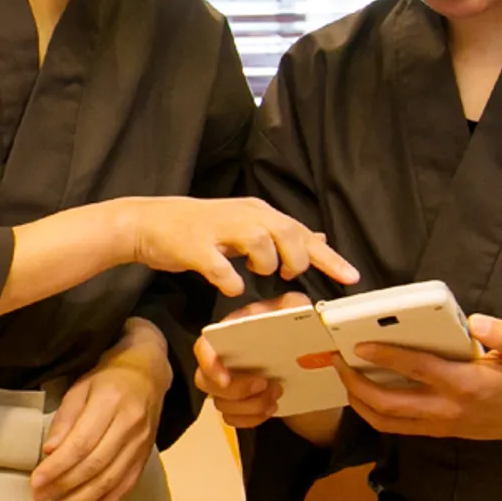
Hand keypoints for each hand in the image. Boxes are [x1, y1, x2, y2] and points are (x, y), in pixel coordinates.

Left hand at [30, 319, 171, 500]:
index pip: (81, 444)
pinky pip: (126, 488)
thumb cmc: (107, 379)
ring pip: (110, 482)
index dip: (56, 468)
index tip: (35, 483)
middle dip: (63, 488)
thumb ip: (65, 419)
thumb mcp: (81, 388)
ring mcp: (141, 445)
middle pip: (94, 466)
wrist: (148, 374)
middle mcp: (129, 426)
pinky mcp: (145, 458)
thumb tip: (49, 452)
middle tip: (39, 500)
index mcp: (110, 403)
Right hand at [125, 198, 358, 296]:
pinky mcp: (194, 246)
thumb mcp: (246, 225)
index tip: (351, 277)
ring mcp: (218, 230)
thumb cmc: (202, 229)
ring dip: (267, 262)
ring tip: (260, 274)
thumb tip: (318, 237)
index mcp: (257, 213)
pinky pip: (219, 265)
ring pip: (258, 241)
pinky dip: (230, 280)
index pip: (301, 231)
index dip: (328, 256)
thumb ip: (281, 233)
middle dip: (296, 259)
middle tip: (289, 277)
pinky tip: (231, 287)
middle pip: (286, 231)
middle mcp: (242, 216)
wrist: (150, 222)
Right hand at [193, 293, 307, 427]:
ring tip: (277, 395)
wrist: (324, 374)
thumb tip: (277, 309)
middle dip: (235, 390)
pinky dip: (249, 419)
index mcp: (236, 331)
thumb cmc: (310, 340)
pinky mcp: (240, 404)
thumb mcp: (305, 316)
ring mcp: (231, 382)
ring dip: (248, 406)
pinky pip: (230, 418)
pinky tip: (271, 410)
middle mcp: (227, 356)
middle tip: (265, 385)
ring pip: (219, 402)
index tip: (225, 379)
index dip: (208, 362)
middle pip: (204, 380)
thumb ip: (292, 306)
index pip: (205, 346)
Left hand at [339, 314, 501, 441]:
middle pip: (388, 404)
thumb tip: (477, 321)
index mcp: (464, 384)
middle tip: (339, 360)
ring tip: (344, 378)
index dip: (385, 357)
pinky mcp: (438, 432)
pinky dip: (374, 413)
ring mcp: (440, 425)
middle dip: (356, 384)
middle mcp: (447, 409)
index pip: (416, 369)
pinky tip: (365, 393)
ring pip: (387, 422)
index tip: (359, 344)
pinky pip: (397, 427)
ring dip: (359, 402)